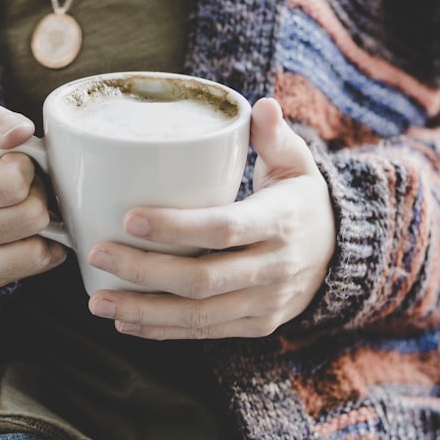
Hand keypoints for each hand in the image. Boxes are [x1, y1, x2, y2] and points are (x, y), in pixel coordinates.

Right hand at [0, 104, 66, 287]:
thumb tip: (23, 131)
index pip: (9, 184)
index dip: (22, 167)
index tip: (10, 163)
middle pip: (31, 216)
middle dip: (34, 193)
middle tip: (17, 185)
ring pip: (39, 246)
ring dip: (39, 221)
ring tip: (18, 206)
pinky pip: (39, 264)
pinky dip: (43, 244)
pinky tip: (23, 228)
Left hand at [86, 98, 334, 339]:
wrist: (341, 255)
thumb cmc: (301, 199)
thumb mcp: (297, 163)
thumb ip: (274, 135)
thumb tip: (261, 106)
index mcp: (280, 222)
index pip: (224, 228)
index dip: (176, 228)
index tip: (129, 219)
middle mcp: (275, 268)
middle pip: (202, 279)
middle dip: (144, 272)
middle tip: (97, 253)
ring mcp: (266, 302)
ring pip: (199, 316)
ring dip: (144, 311)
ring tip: (98, 300)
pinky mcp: (257, 325)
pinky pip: (205, 333)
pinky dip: (163, 331)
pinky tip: (126, 323)